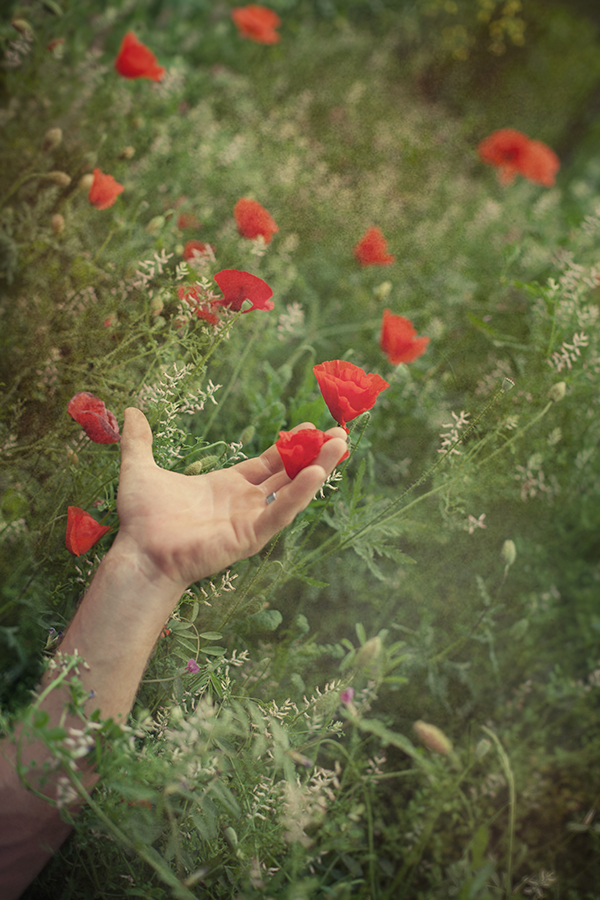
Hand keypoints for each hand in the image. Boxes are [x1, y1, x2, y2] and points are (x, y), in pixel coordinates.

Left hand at [113, 408, 347, 592]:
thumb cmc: (141, 520)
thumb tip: (130, 411)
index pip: (269, 463)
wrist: (138, 553)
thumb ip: (140, 441)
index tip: (310, 426)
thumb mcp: (140, 469)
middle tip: (340, 434)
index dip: (290, 445)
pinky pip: (280, 513)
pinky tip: (316, 473)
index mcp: (227, 486)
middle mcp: (243, 502)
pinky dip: (299, 494)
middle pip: (288, 474)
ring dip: (318, 468)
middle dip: (315, 454)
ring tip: (341, 446)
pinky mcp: (249, 537)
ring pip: (292, 490)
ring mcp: (249, 520)